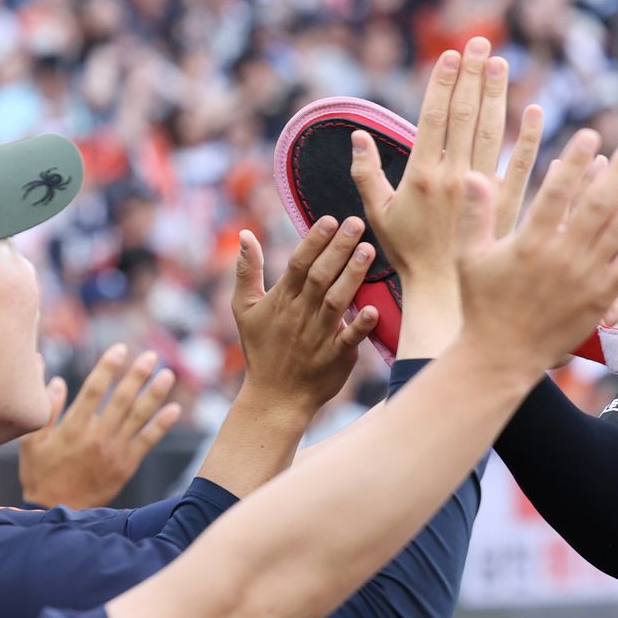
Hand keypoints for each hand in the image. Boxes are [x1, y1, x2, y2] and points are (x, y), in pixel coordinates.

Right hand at [19, 345, 181, 508]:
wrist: (56, 509)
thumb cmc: (41, 474)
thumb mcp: (32, 441)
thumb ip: (47, 410)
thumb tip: (57, 380)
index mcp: (72, 428)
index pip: (93, 390)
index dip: (108, 368)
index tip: (120, 349)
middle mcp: (96, 436)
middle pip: (121, 399)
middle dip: (137, 375)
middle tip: (151, 356)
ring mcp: (114, 450)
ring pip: (138, 417)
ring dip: (154, 394)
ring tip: (167, 374)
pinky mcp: (127, 465)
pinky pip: (148, 441)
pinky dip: (161, 425)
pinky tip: (174, 409)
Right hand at [232, 218, 380, 417]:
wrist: (274, 397)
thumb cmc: (261, 348)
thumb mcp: (244, 309)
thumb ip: (247, 270)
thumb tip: (244, 234)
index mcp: (282, 300)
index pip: (298, 264)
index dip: (314, 241)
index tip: (330, 219)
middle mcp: (300, 314)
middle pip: (320, 276)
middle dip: (338, 249)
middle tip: (356, 222)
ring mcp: (318, 336)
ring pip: (336, 301)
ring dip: (352, 276)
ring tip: (368, 250)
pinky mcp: (336, 357)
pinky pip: (349, 339)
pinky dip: (360, 325)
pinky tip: (373, 308)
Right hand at [351, 35, 542, 287]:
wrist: (443, 293)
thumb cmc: (407, 253)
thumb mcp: (378, 213)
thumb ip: (367, 174)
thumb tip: (357, 137)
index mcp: (423, 175)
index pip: (435, 118)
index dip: (444, 83)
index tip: (452, 54)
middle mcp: (455, 177)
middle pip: (466, 116)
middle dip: (473, 76)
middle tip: (481, 42)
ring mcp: (483, 190)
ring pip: (492, 132)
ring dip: (497, 95)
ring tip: (501, 63)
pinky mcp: (507, 204)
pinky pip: (522, 165)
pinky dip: (529, 138)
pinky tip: (535, 110)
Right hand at [455, 129, 617, 382]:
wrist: (500, 357)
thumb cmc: (481, 305)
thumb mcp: (470, 257)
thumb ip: (477, 214)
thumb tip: (473, 174)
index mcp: (529, 243)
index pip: (556, 192)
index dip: (574, 161)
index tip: (590, 134)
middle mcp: (562, 258)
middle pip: (598, 205)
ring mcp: (585, 279)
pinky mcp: (600, 299)